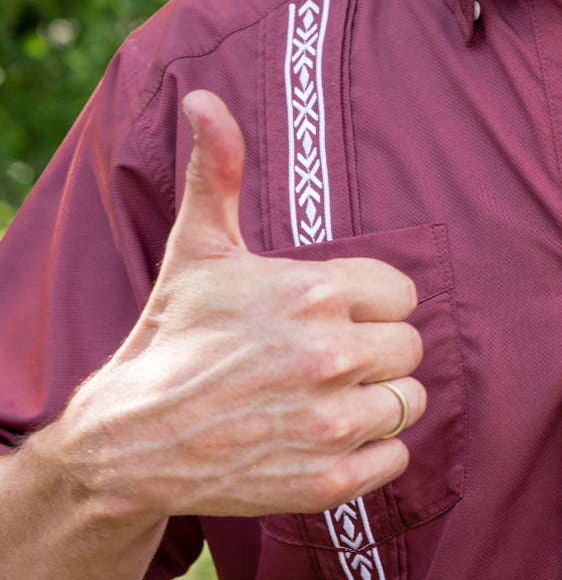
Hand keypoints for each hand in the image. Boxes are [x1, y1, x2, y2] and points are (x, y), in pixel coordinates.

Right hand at [54, 90, 424, 523]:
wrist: (133, 439)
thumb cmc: (175, 336)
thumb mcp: (198, 250)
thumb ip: (217, 174)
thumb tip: (204, 99)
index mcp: (314, 293)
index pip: (403, 295)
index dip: (370, 305)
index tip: (331, 316)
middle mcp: (331, 357)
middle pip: (411, 348)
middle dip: (376, 351)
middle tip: (325, 360)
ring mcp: (332, 423)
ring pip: (409, 401)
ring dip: (377, 400)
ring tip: (324, 398)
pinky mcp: (330, 480)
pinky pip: (397, 456)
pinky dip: (372, 450)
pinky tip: (326, 437)